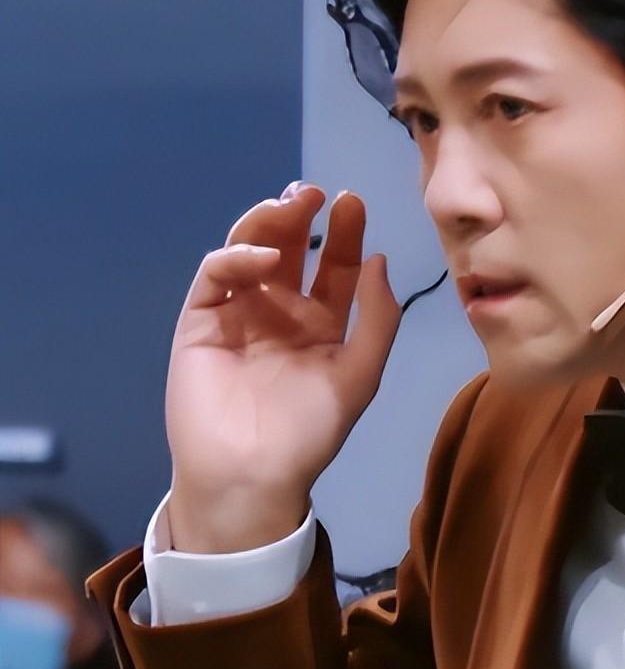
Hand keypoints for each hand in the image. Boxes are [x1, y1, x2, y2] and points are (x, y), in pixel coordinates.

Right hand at [164, 182, 400, 551]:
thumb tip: (380, 260)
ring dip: (267, 224)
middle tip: (314, 193)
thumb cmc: (311, 431)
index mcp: (321, 325)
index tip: (352, 203)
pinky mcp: (200, 323)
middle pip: (291, 251)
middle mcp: (280, 313)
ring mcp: (238, 315)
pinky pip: (216, 278)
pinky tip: (259, 256)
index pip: (333, 267)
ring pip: (250, 253)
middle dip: (302, 217)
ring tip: (288, 205)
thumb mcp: (361, 374)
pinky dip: (234, 259)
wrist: (253, 475)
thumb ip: (377, 318)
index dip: (344, 234)